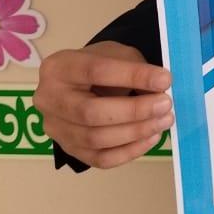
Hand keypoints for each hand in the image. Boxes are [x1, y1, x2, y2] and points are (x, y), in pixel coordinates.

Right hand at [33, 42, 172, 169]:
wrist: (84, 82)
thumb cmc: (102, 63)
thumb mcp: (118, 55)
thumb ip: (136, 70)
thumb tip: (160, 92)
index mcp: (58, 67)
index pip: (96, 71)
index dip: (132, 76)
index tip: (165, 80)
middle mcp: (48, 99)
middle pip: (90, 112)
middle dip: (134, 111)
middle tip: (166, 104)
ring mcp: (55, 128)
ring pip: (94, 139)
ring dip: (135, 133)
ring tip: (163, 121)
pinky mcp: (68, 149)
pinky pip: (99, 159)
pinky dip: (129, 151)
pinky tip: (151, 138)